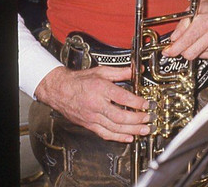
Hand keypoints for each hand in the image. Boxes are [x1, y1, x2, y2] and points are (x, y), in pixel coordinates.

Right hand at [34, 65, 149, 142]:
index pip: (123, 98)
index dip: (137, 102)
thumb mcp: (101, 71)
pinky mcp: (88, 124)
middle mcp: (96, 105)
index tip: (147, 104)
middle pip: (119, 116)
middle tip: (149, 118)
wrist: (59, 90)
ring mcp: (92, 117)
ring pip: (113, 127)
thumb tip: (136, 70)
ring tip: (144, 130)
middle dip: (137, 119)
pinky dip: (117, 137)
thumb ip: (120, 72)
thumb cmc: (79, 81)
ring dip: (131, 130)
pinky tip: (128, 138)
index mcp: (100, 89)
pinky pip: (104, 133)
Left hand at [162, 0, 207, 59]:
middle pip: (190, 53)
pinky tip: (203, 40)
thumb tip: (174, 38)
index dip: (174, 49)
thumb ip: (182, 24)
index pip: (186, 41)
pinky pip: (204, 56)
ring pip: (196, 55)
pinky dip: (201, 49)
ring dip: (192, 48)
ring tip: (196, 36)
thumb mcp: (194, 8)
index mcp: (206, 22)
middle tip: (179, 44)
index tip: (167, 51)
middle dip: (181, 50)